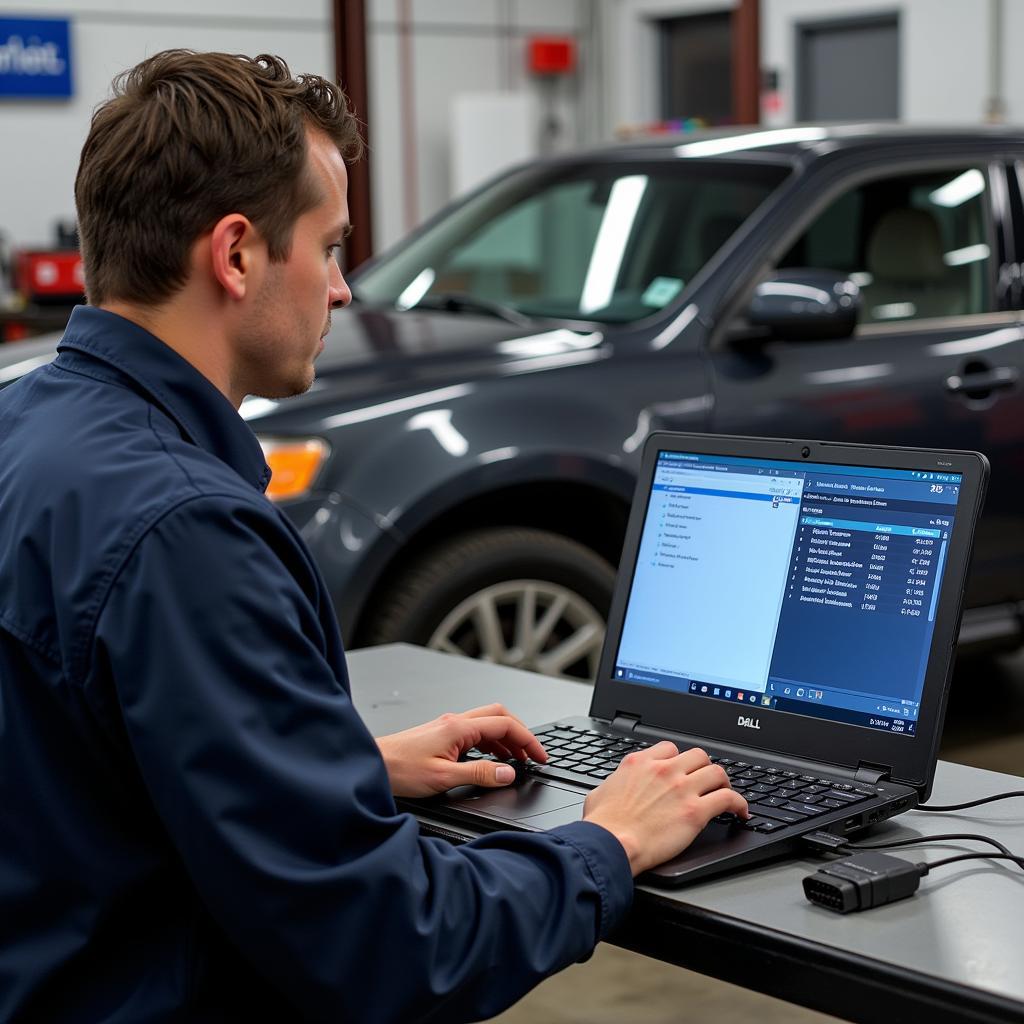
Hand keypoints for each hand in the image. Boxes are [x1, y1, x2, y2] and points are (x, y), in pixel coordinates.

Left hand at [375, 703, 547, 797]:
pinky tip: (490, 759)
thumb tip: (508, 772)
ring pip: (487, 723)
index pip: (505, 725)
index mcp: (459, 727)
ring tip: (516, 760)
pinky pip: (475, 732)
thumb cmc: (399, 769)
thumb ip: (479, 774)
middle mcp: (455, 722)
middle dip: (521, 733)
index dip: (528, 740)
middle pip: (499, 716)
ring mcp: (447, 726)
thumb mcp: (444, 777)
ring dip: (506, 739)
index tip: (541, 756)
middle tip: (533, 755)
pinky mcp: (441, 735)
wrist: (371, 764)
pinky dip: (490, 743)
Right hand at [582, 742, 747, 875]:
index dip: (678, 760)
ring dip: (724, 782)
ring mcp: (682, 789)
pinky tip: (740, 812)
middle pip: (697, 755)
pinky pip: (728, 798)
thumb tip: (614, 787)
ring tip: (726, 792)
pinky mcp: (696, 811)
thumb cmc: (603, 825)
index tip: (681, 770)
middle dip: (704, 767)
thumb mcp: (600, 792)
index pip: (669, 749)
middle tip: (706, 781)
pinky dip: (739, 804)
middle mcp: (663, 770)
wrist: (612, 843)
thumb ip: (615, 783)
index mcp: (640, 763)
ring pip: (716, 772)